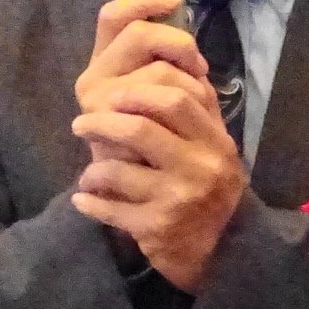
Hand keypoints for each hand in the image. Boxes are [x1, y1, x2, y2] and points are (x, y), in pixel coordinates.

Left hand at [71, 0, 246, 292]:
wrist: (226, 250)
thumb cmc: (211, 188)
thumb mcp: (213, 145)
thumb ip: (195, 107)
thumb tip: (167, 58)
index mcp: (214, 139)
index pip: (178, 96)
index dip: (139, 88)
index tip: (114, 93)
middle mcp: (201, 165)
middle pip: (142, 126)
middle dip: (103, 121)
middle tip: (82, 121)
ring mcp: (179, 197)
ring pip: (118, 169)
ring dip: (91, 168)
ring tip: (85, 170)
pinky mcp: (158, 228)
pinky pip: (110, 208)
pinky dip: (90, 202)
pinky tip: (83, 200)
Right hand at [74, 0, 212, 165]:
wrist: (143, 190)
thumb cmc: (158, 135)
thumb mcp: (162, 89)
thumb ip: (166, 57)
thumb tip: (185, 24)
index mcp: (104, 61)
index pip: (114, 16)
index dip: (143, 0)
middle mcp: (94, 77)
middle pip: (140, 35)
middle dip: (180, 43)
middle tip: (198, 67)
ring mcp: (100, 103)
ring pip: (157, 70)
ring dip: (189, 80)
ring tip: (195, 101)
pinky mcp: (113, 128)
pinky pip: (161, 104)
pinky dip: (186, 105)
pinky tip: (190, 120)